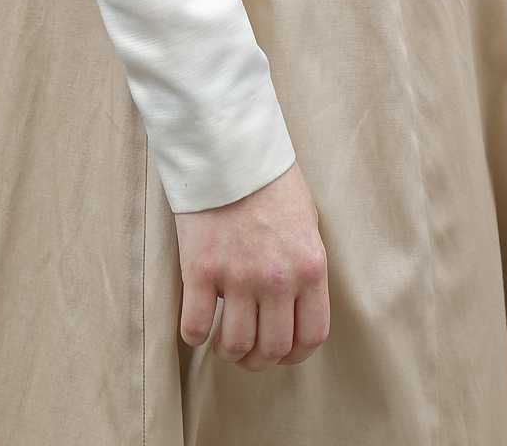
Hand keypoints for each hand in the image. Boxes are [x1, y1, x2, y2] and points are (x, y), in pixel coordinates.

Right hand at [175, 162, 328, 369]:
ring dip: (228, 350)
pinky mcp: (202, 270)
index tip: (280, 352)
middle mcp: (278, 279)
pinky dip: (195, 334)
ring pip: (236, 345)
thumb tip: (296, 306)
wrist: (230, 148)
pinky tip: (198, 323)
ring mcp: (239, 276)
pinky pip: (196, 327)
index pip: (311, 336)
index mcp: (310, 267)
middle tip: (246, 348)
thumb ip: (304, 267)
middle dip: (259, 358)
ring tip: (222, 337)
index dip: (294, 354)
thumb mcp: (306, 222)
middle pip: (272, 348)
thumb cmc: (270, 181)